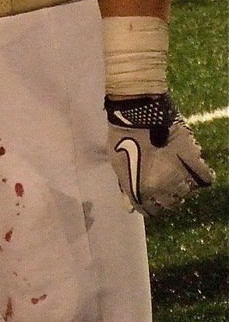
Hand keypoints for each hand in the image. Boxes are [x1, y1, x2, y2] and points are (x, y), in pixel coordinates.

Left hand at [105, 92, 214, 216]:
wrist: (136, 110)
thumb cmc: (121, 134)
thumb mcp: (116, 163)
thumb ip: (125, 188)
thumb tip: (129, 207)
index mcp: (141, 189)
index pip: (150, 211)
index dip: (149, 206)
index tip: (150, 199)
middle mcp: (162, 187)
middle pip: (169, 203)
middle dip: (165, 197)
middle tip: (163, 185)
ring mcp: (179, 174)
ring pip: (185, 192)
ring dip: (181, 187)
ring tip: (176, 177)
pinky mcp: (192, 159)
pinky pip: (204, 177)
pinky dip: (202, 177)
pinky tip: (196, 173)